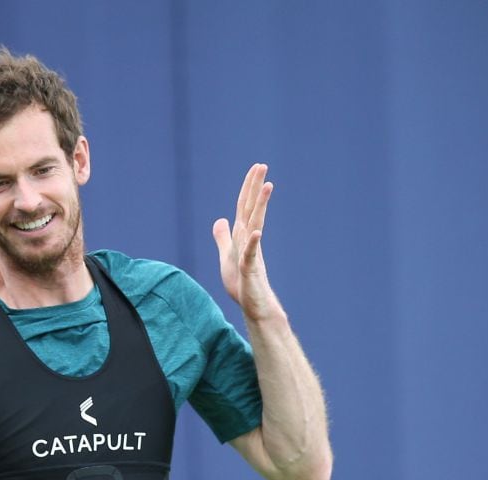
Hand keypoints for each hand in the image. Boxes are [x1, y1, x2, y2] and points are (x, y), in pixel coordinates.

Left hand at [212, 163, 279, 320]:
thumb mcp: (226, 256)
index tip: (256, 168)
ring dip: (260, 206)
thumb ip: (223, 238)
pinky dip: (253, 243)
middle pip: (252, 210)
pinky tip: (256, 231)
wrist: (254, 307)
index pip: (244, 207)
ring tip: (267, 186)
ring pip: (255, 225)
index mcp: (243, 236)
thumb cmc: (242, 284)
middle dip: (255, 188)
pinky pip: (251, 255)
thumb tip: (220, 219)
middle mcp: (250, 241)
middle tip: (262, 166)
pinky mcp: (250, 270)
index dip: (248, 188)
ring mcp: (251, 254)